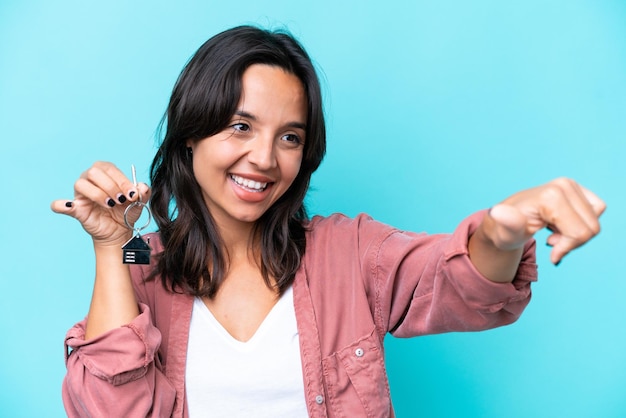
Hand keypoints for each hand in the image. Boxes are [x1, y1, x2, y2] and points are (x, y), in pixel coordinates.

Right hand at [50, 161, 151, 246]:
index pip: (110, 169)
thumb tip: (142, 187)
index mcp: (106, 173)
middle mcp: (91, 179)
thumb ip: (143, 193)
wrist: (120, 231)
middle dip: (110, 186)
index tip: (132, 194)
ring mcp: (81, 194)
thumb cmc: (127, 211)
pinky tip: (68, 206)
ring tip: (110, 205)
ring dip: (97, 194)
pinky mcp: (76, 209)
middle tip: (121, 200)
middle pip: (94, 172)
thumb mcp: (139, 202)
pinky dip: (61, 204)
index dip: (122, 180)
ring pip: (81, 184)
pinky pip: (61, 205)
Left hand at [480, 177, 605, 264]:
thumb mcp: (506, 232)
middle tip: (551, 241)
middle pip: (591, 227)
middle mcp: (563, 185)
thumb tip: (497, 212)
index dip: (567, 248)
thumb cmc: (505, 230)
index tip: (550, 252)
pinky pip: (596, 211)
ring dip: (576, 233)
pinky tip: (560, 225)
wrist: (503, 220)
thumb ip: (508, 223)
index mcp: (551, 196)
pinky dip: (581, 223)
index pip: (579, 232)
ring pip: (594, 221)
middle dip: (573, 241)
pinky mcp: (575, 188)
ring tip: (553, 233)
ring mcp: (570, 184)